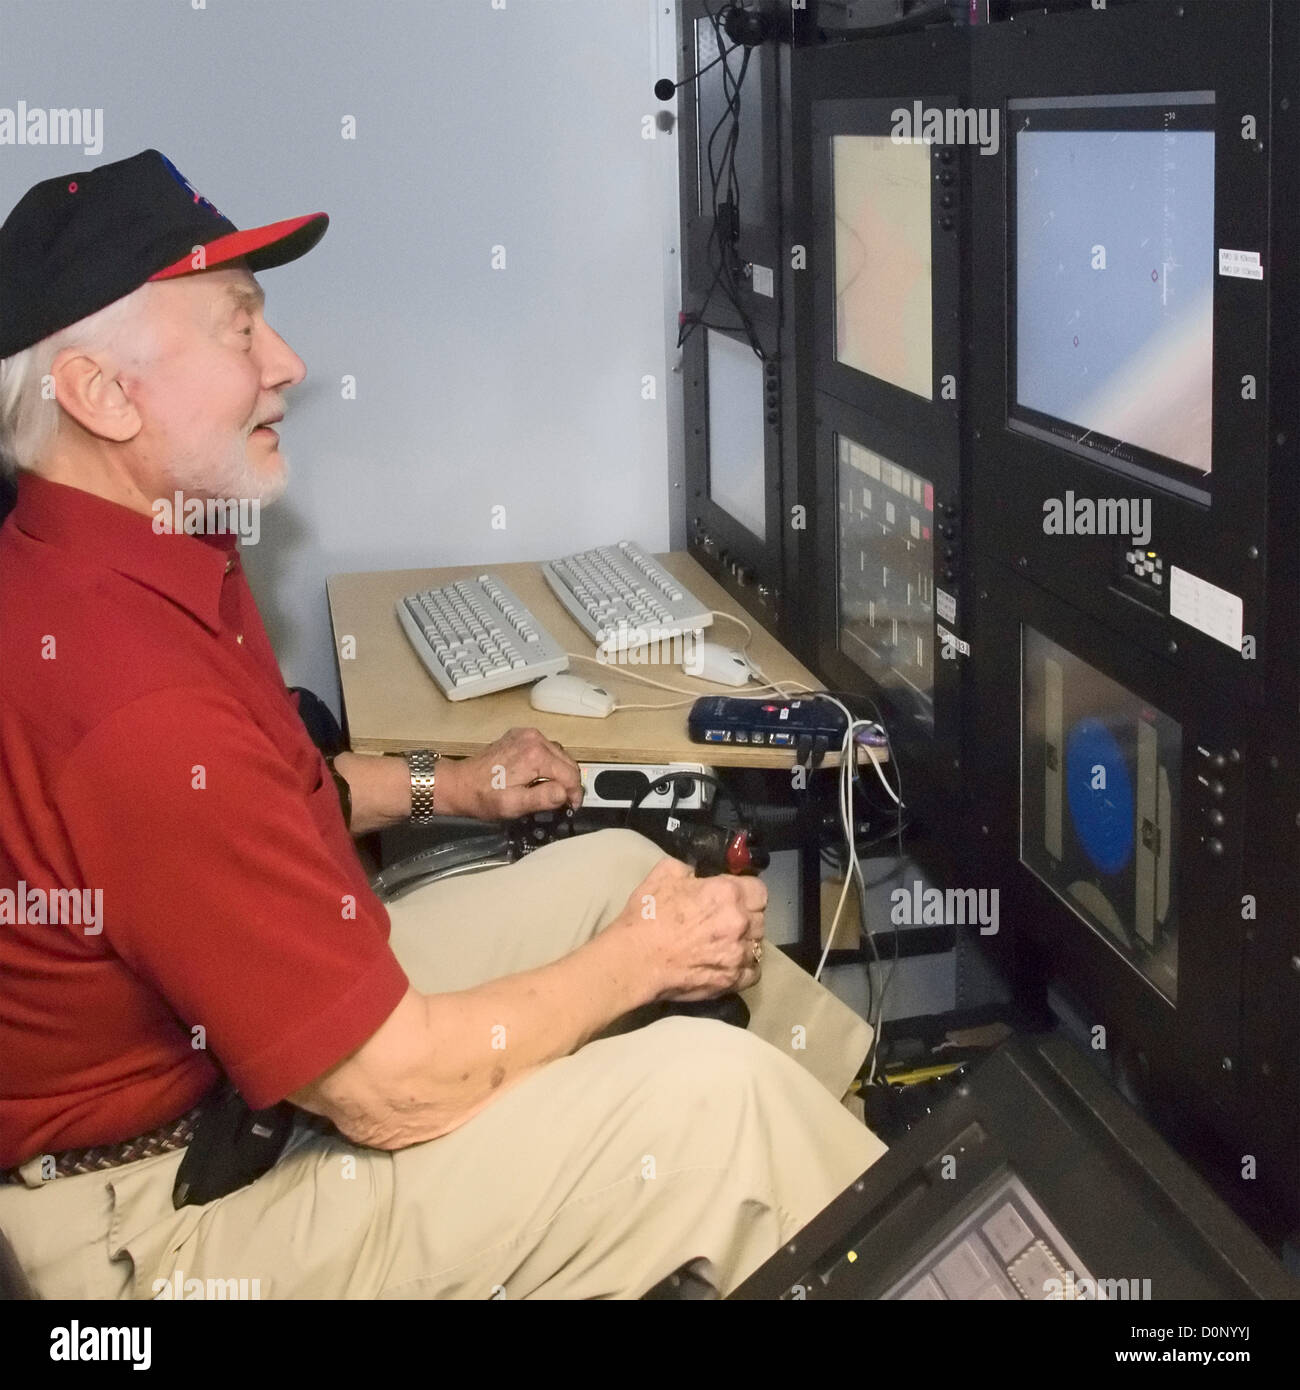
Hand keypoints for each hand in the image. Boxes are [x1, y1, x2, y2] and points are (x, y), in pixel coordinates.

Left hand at [435, 727, 583, 819]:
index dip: (575, 793)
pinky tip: (540, 775)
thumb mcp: (514, 805)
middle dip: (569, 783)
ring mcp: (527, 734)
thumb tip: (565, 793)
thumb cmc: (484, 797)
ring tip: (552, 790)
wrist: (460, 783)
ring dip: (560, 772)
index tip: (571, 807)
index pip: (570, 774)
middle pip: (568, 762)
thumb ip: (543, 798)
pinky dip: (549, 762)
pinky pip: (546, 748)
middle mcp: (535, 738)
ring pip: (559, 754)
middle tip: (564, 801)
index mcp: (536, 755)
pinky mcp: (520, 735)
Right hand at [618, 857, 766, 1001]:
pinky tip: (728, 963)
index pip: (759, 890)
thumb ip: (691, 868)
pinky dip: (744, 968)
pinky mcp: (732, 980)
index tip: (733, 897)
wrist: (634, 960)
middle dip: (746, 917)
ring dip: (745, 943)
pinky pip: (753, 973)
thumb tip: (699, 874)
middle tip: (725, 921)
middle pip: (760, 917)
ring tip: (725, 944)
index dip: (746, 892)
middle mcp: (739, 922)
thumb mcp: (665, 873)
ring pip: (758, 945)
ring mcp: (738, 954)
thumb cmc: (647, 916)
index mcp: (727, 893)